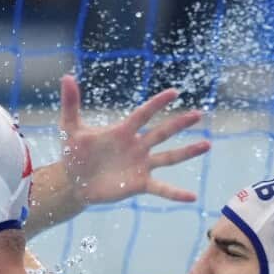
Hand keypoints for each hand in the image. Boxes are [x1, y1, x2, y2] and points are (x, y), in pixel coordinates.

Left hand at [59, 75, 209, 205]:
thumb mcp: (70, 128)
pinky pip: (161, 188)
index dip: (157, 103)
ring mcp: (141, 165)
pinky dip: (175, 193)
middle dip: (179, 124)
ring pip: (168, 157)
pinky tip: (191, 197)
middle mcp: (137, 146)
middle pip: (162, 133)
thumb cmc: (74, 153)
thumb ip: (70, 103)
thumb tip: (66, 76)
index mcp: (123, 132)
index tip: (174, 92)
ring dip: (187, 152)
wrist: (73, 181)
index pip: (143, 114)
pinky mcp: (139, 184)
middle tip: (198, 114)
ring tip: (207, 145)